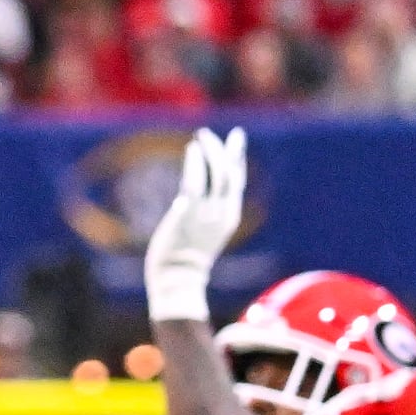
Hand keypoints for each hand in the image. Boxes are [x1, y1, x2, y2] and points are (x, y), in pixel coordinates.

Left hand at [143, 127, 246, 325]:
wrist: (177, 280)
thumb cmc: (183, 263)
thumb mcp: (201, 236)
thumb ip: (201, 217)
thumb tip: (184, 202)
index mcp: (229, 217)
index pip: (237, 182)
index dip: (237, 159)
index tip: (235, 140)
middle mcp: (222, 213)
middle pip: (231, 174)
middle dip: (227, 150)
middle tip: (213, 134)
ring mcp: (206, 213)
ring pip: (217, 174)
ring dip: (211, 151)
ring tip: (201, 136)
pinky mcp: (188, 214)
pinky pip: (195, 183)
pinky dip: (195, 163)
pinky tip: (191, 149)